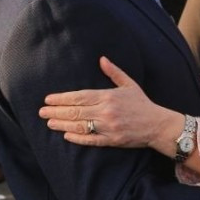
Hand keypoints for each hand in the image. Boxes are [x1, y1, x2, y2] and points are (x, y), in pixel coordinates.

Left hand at [40, 56, 176, 150]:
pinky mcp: (112, 140)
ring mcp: (108, 127)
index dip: (62, 98)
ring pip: (80, 126)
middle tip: (41, 112)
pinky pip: (91, 140)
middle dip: (57, 111)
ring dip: (62, 124)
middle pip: (76, 111)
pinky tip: (66, 135)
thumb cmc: (142, 103)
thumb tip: (101, 59)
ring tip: (49, 123)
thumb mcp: (129, 84)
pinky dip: (77, 138)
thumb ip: (114, 72)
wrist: (157, 124)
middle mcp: (106, 112)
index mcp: (109, 96)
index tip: (48, 99)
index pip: (80, 96)